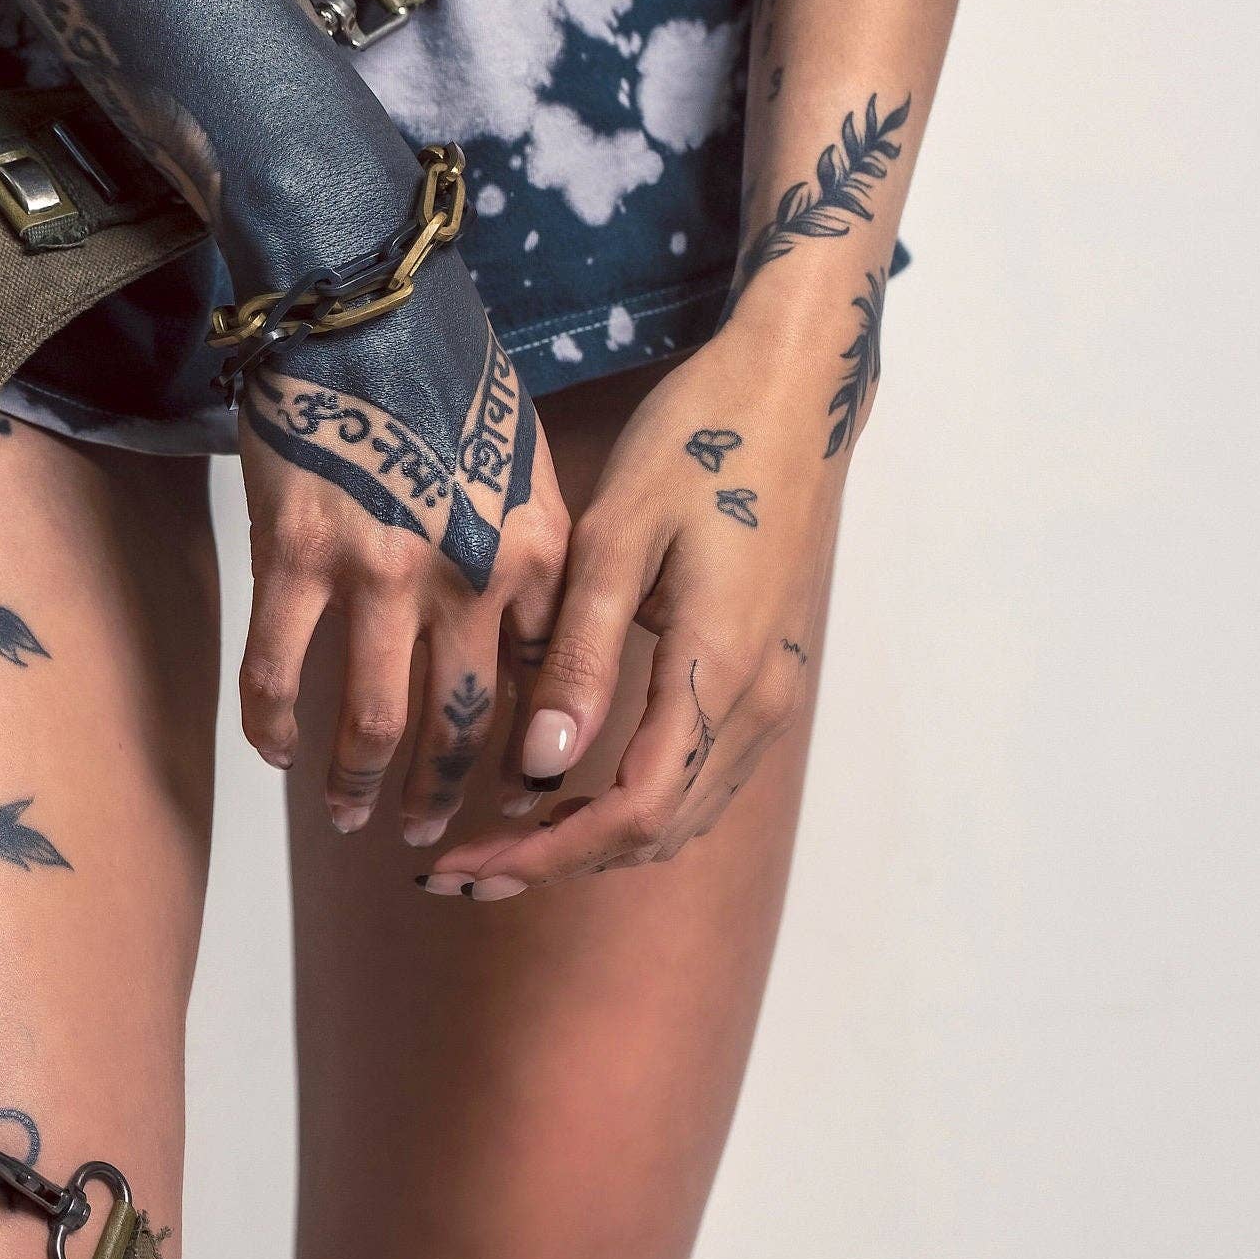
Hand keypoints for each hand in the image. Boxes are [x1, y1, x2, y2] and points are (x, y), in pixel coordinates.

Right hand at [232, 276, 567, 842]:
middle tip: (424, 836)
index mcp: (539, 554)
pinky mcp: (298, 555)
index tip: (511, 803)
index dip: (526, 761)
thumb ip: (534, 554)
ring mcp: (381, 569)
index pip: (541, 688)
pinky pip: (281, 669)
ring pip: (373, 717)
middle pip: (459, 722)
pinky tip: (272, 749)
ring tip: (348, 816)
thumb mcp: (527, 464)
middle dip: (441, 795)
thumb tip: (530, 639)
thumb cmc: (451, 373)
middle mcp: (470, 575)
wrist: (365, 299)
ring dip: (358, 782)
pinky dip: (274, 723)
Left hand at [424, 320, 841, 893]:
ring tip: (501, 842)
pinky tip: (569, 790)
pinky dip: (635, 806)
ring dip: (595, 840)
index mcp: (716, 668)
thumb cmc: (699, 441)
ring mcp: (775, 692)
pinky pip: (703, 776)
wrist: (798, 391)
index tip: (466, 863)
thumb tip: (539, 767)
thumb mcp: (619, 534)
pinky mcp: (771, 674)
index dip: (548, 852)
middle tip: (461, 868)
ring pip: (685, 813)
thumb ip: (580, 655)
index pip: (633, 811)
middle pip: (658, 831)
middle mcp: (760, 700)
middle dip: (556, 860)